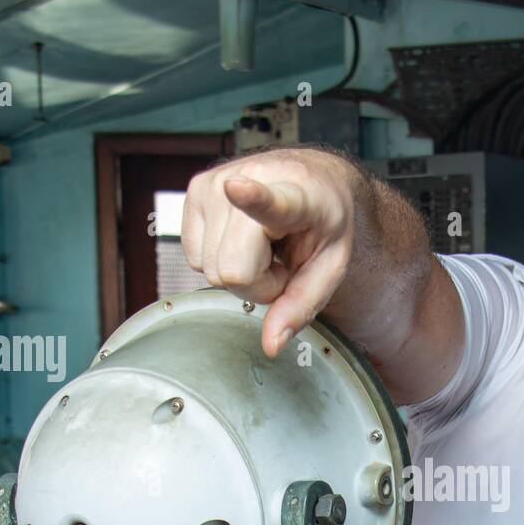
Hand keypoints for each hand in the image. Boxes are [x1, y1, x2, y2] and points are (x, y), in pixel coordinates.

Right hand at [181, 149, 356, 357]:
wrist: (313, 180)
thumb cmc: (323, 224)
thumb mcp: (330, 267)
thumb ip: (302, 305)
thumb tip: (270, 345)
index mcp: (296, 195)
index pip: (268, 200)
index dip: (251, 198)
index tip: (236, 188)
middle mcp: (248, 179)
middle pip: (231, 271)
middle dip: (256, 283)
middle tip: (279, 262)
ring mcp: (214, 183)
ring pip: (209, 269)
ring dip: (238, 270)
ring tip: (264, 246)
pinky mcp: (193, 190)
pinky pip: (193, 258)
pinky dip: (220, 258)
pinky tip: (243, 239)